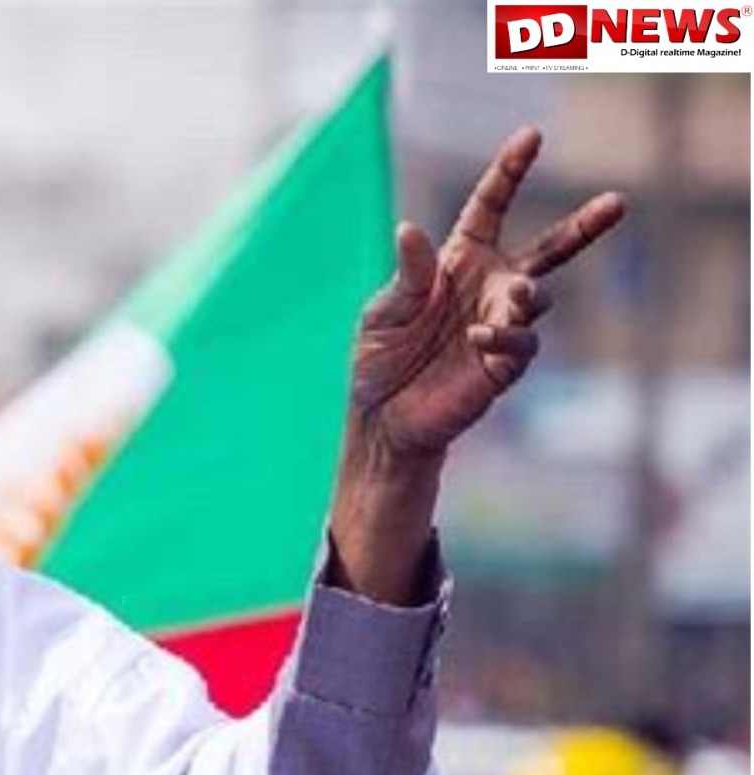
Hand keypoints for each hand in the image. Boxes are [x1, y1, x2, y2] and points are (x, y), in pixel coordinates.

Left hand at [350, 126, 625, 460]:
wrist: (382, 417)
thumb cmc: (379, 358)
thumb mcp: (384, 310)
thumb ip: (407, 274)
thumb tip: (409, 229)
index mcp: (458, 261)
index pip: (490, 207)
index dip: (510, 172)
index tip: (532, 136)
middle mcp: (489, 287)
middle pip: (548, 249)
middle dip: (584, 226)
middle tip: (617, 201)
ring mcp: (501, 324)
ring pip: (537, 298)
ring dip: (527, 294)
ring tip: (518, 294)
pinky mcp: (504, 363)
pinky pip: (520, 343)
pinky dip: (504, 336)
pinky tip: (479, 337)